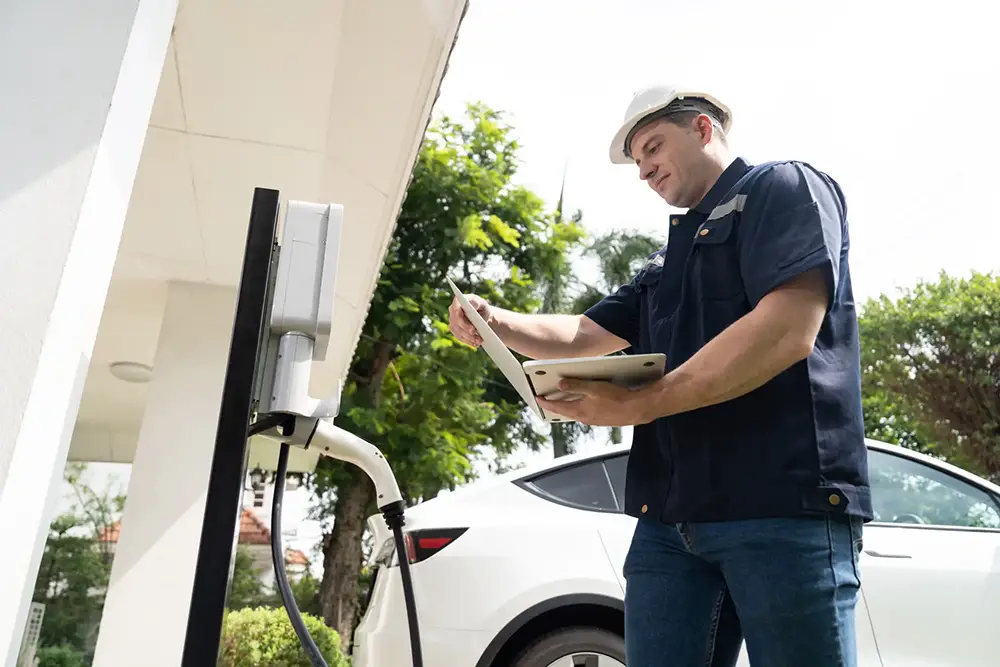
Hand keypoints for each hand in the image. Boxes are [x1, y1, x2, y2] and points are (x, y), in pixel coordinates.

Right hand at [449, 293, 492, 347]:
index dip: (459, 313)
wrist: (481, 317)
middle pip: (457, 321)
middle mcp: (452, 310)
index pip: (456, 307)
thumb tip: (473, 304)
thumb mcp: (482, 304)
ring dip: (469, 337)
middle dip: (466, 328)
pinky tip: (475, 344)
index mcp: (458, 301)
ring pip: (458, 331)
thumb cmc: (481, 308)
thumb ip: (477, 302)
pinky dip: (468, 341)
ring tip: (479, 340)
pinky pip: (459, 337)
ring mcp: (452, 321)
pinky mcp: (454, 330)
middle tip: (474, 332)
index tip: (462, 315)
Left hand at [536, 378, 656, 426]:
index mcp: (580, 411)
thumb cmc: (618, 398)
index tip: (537, 399)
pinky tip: (584, 401)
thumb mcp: (594, 388)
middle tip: (546, 399)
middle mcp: (585, 418)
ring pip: (576, 412)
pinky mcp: (603, 419)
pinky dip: (581, 406)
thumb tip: (560, 385)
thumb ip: (576, 386)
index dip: (545, 402)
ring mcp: (594, 420)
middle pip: (565, 411)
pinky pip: (586, 412)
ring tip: (563, 398)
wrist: (637, 409)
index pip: (557, 407)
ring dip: (568, 405)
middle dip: (555, 404)